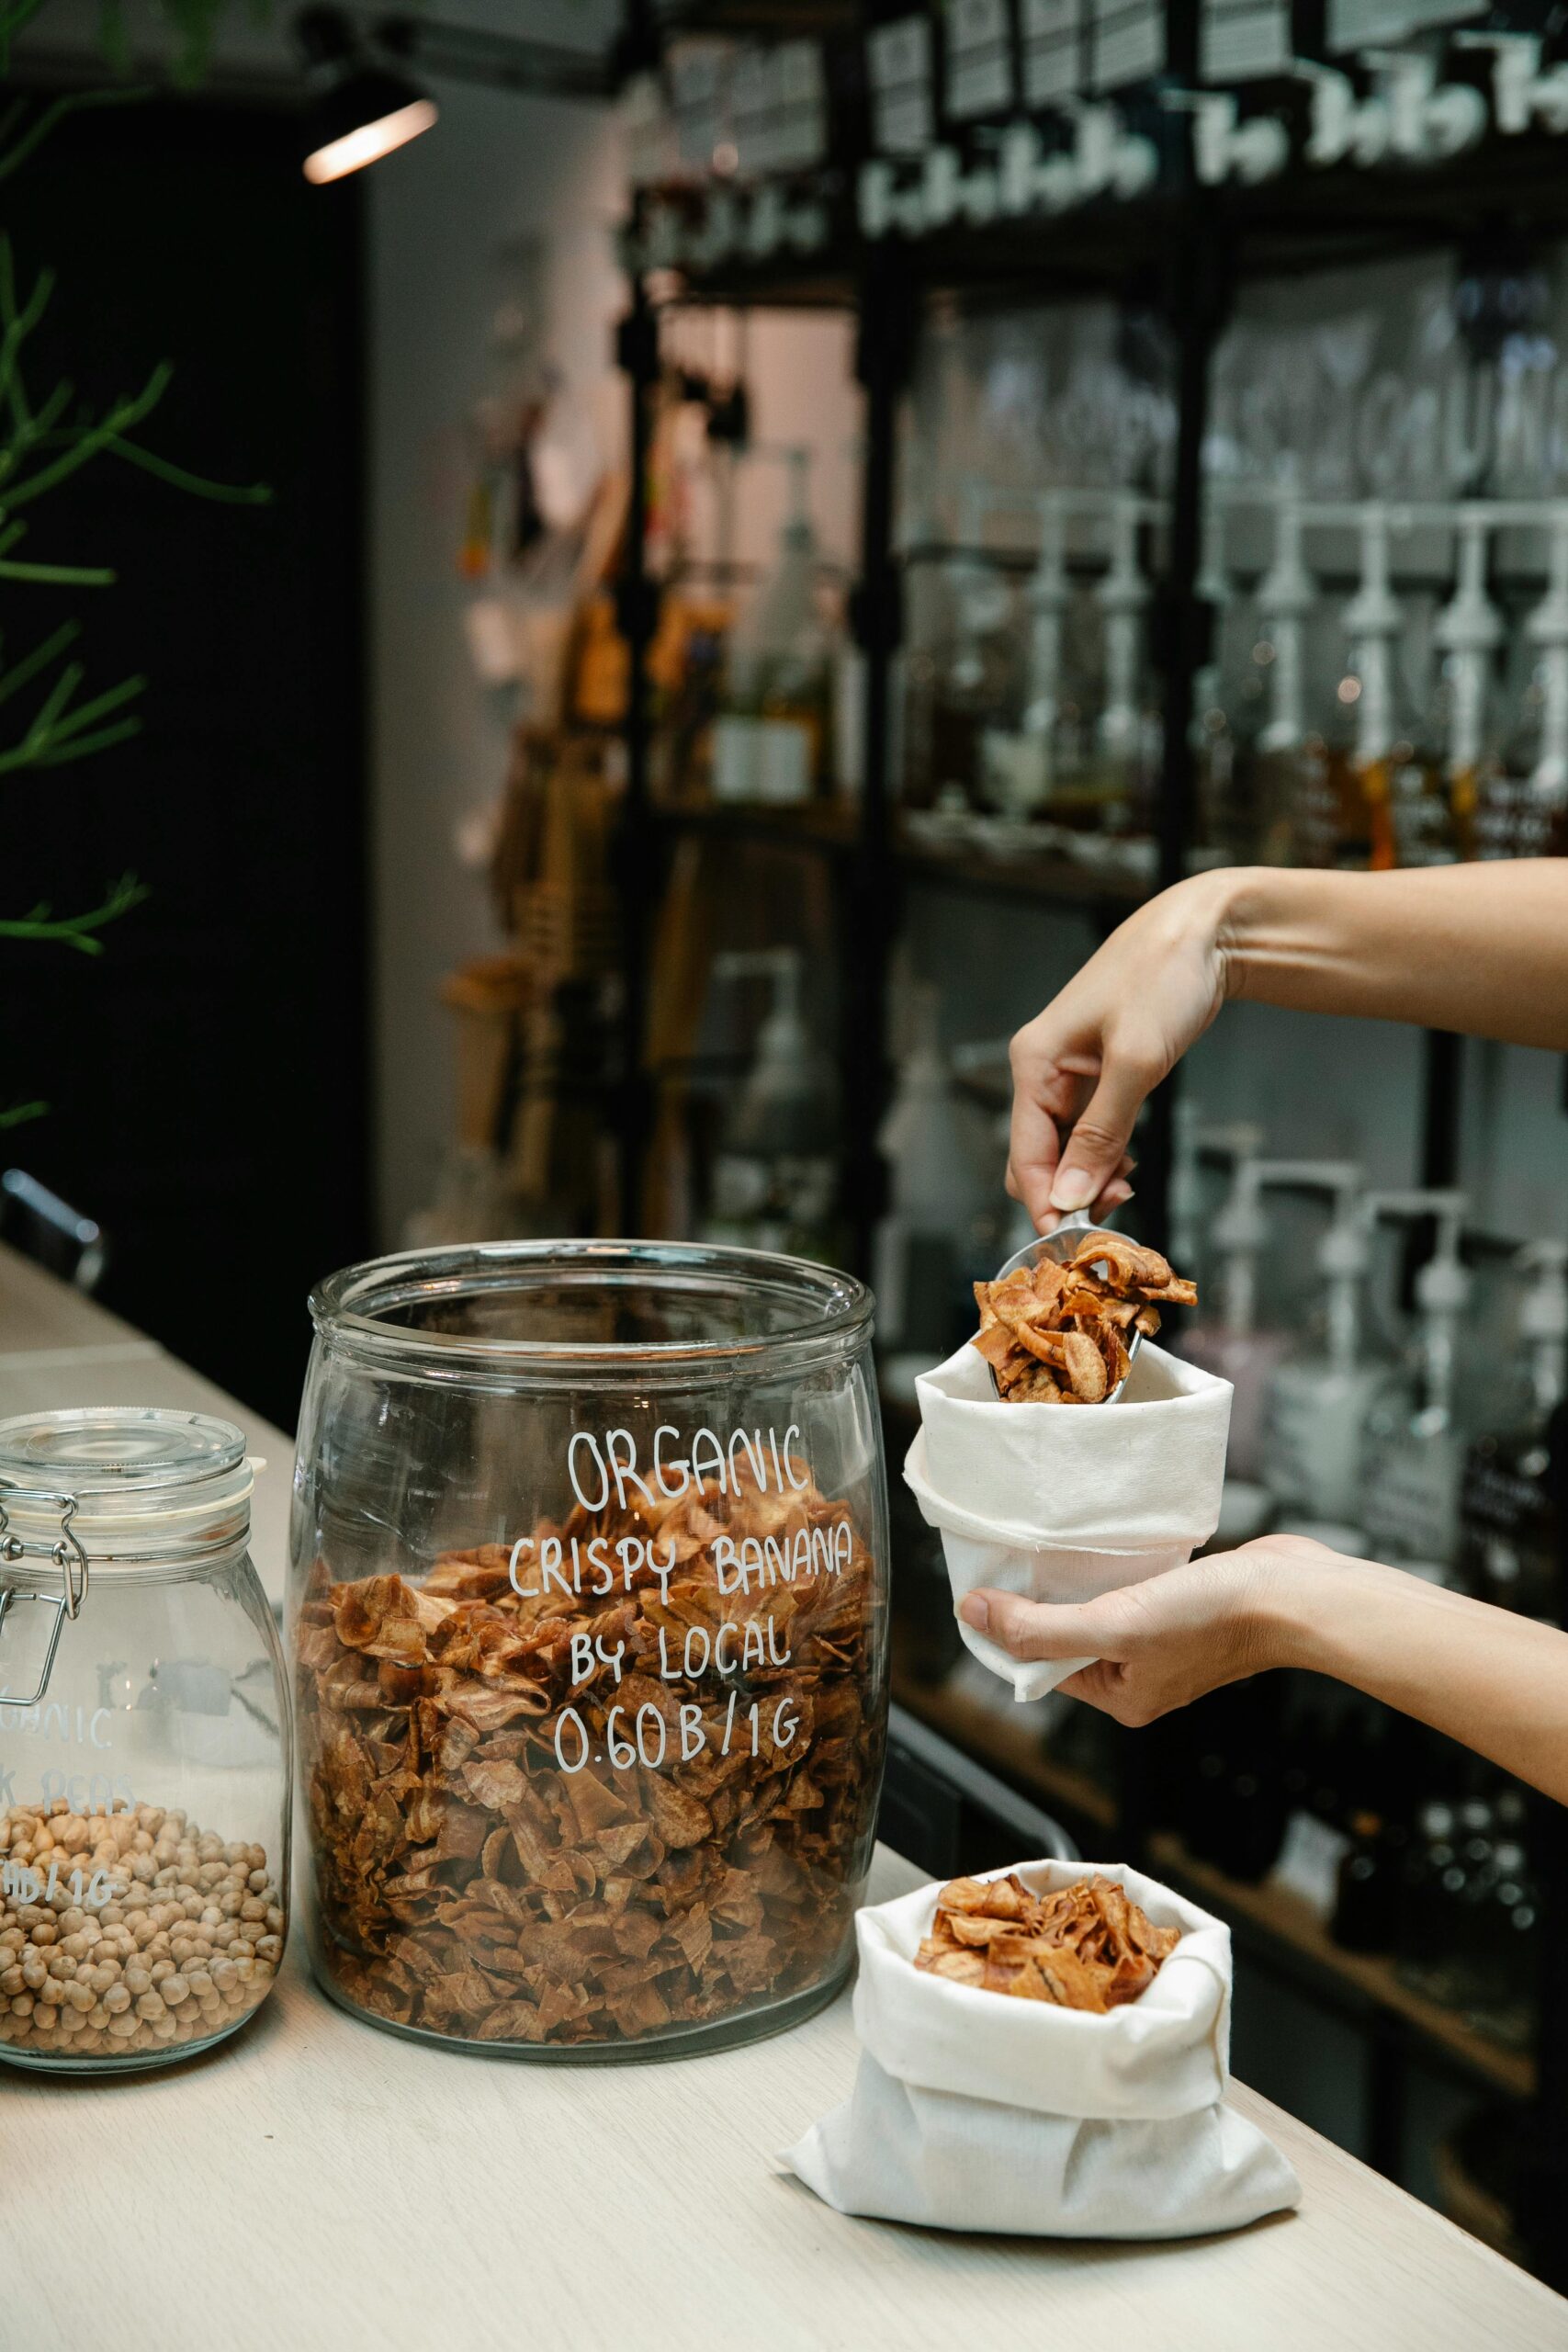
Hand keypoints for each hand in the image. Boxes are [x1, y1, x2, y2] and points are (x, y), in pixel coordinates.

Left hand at [957, 1537, 1343, 1724]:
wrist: (1294, 1593)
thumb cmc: (1214, 1620)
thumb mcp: (1113, 1626)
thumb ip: (1041, 1627)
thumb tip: (974, 1615)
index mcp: (1121, 1697)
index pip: (1041, 1664)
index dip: (1007, 1626)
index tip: (981, 1586)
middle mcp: (1139, 1675)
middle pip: (1065, 1636)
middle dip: (1040, 1600)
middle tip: (1011, 1555)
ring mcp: (1163, 1641)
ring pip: (1097, 1608)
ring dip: (1075, 1579)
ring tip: (1050, 1544)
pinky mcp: (1182, 1606)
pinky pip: (1129, 1588)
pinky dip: (1111, 1567)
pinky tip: (1101, 1542)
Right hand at [1007, 871, 1235, 1229]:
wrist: (1205, 931)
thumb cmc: (1164, 978)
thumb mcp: (1135, 1061)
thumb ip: (1100, 1133)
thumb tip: (1070, 1197)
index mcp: (1034, 1063)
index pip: (1023, 1155)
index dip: (1045, 1203)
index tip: (1074, 1242)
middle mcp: (1042, 1072)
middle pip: (1037, 1158)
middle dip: (1069, 1193)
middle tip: (1116, 1210)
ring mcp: (1071, 1075)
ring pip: (1066, 1150)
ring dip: (1091, 1177)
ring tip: (1130, 1182)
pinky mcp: (1100, 1075)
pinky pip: (1089, 1132)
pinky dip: (1107, 1155)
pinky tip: (1131, 1161)